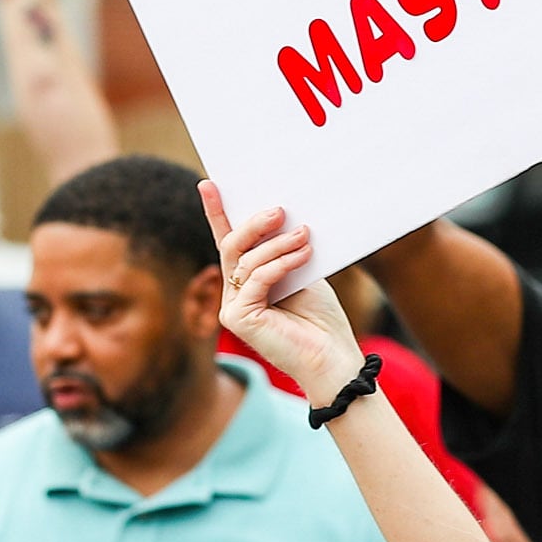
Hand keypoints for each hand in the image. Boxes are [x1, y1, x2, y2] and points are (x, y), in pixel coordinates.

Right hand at [199, 189, 365, 399]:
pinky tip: (303, 255)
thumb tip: (283, 216)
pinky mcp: (239, 319)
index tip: (209, 183)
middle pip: (232, 246)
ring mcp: (232, 308)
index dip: (217, 212)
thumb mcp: (304, 273)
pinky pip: (256, 279)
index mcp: (248, 281)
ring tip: (305, 234)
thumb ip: (285, 251)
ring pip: (246, 261)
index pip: (229, 241)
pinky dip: (281, 264)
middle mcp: (234, 294)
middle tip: (280, 209)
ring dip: (278, 244)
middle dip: (254, 224)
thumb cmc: (322, 320)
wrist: (332, 358)